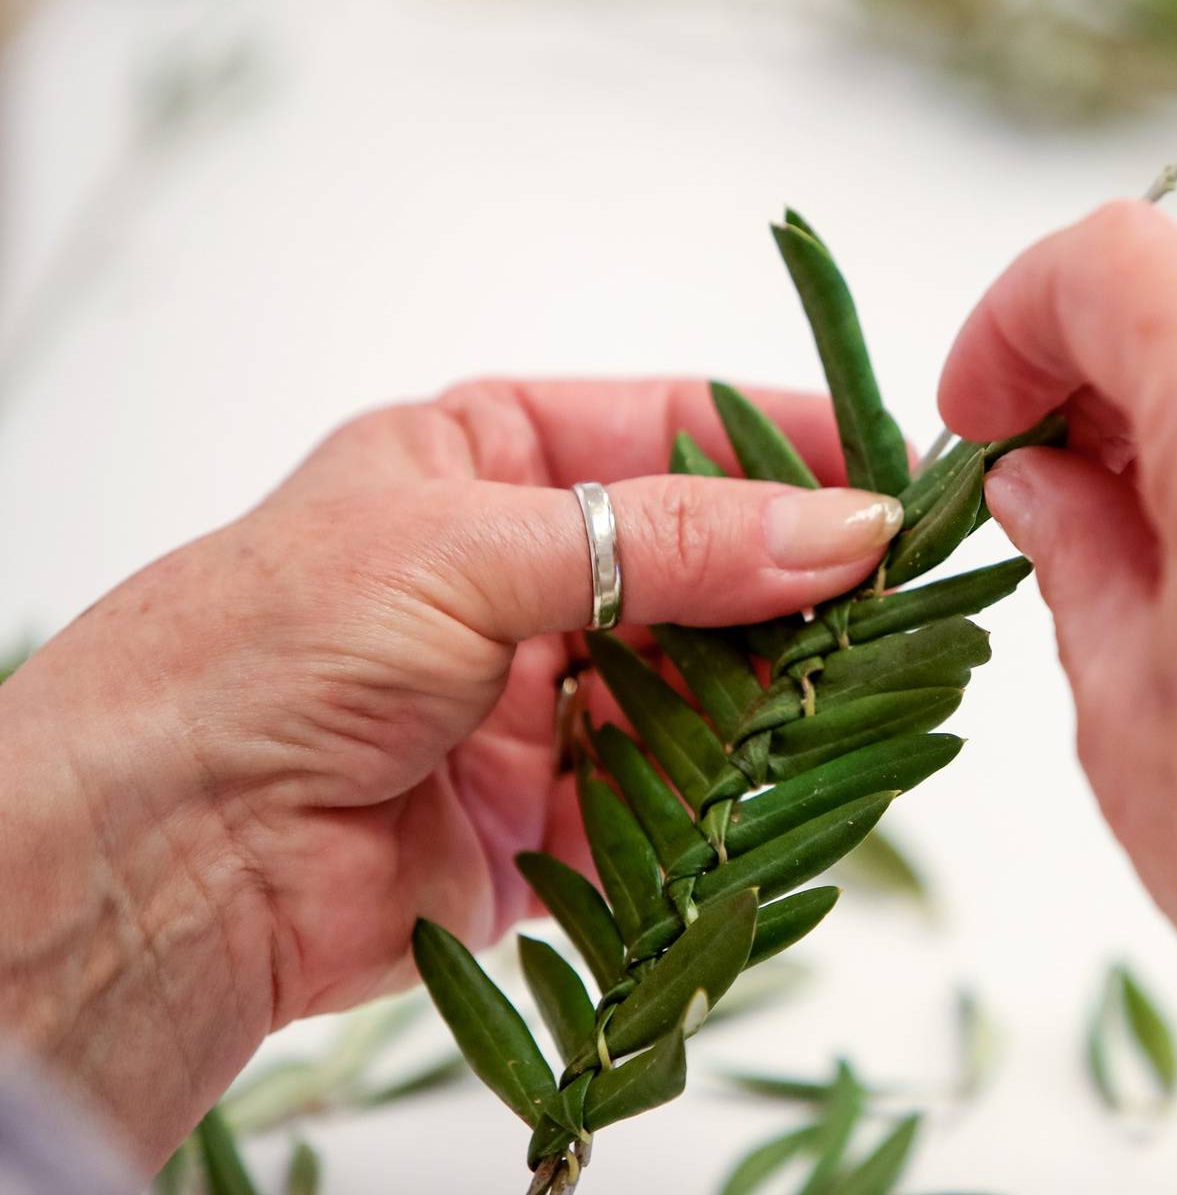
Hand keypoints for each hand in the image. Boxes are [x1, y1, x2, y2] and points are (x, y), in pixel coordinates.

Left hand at [0, 379, 901, 1167]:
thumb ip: (670, 541)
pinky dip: (731, 793)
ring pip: (696, 680)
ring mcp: (535, 698)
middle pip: (698, 562)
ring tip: (872, 683)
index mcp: (478, 464)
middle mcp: (516, 575)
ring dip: (773, 688)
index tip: (893, 469)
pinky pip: (669, 796)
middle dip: (795, 579)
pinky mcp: (545, 815)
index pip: (666, 431)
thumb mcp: (471, 549)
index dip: (781, 444)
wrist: (158, 860)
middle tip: (904, 590)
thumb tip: (842, 529)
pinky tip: (796, 777)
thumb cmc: (265, 652)